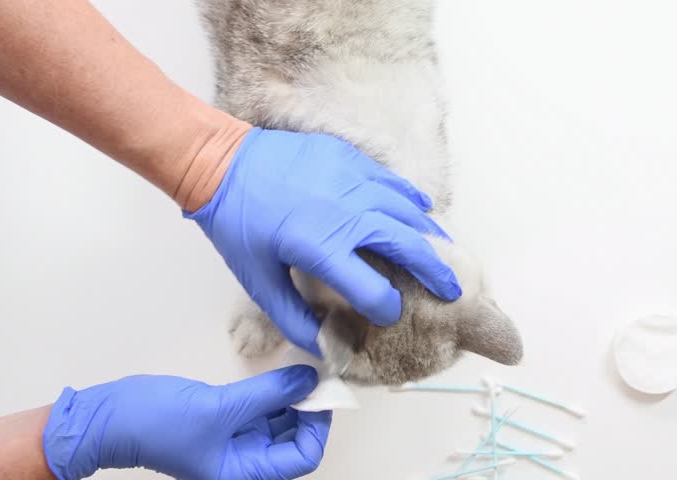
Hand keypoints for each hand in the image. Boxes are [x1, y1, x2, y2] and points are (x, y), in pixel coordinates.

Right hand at [43, 366, 329, 479]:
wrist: (110, 418)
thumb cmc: (158, 424)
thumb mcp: (220, 408)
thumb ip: (268, 394)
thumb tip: (310, 380)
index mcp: (244, 474)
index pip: (302, 457)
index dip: (318, 425)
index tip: (323, 390)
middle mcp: (244, 463)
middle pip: (295, 441)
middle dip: (309, 410)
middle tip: (317, 375)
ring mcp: (235, 442)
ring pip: (280, 423)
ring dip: (293, 399)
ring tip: (301, 369)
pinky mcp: (225, 423)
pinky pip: (261, 410)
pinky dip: (273, 394)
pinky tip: (281, 372)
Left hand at [186, 128, 461, 354]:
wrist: (223, 164)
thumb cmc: (238, 227)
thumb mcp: (257, 282)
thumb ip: (294, 319)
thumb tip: (327, 345)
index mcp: (321, 247)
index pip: (374, 289)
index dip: (386, 308)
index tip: (389, 313)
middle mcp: (346, 212)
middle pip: (407, 245)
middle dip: (435, 272)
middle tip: (453, 289)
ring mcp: (352, 180)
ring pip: (408, 211)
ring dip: (430, 236)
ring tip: (445, 255)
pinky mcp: (351, 158)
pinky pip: (393, 183)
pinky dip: (412, 201)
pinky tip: (422, 211)